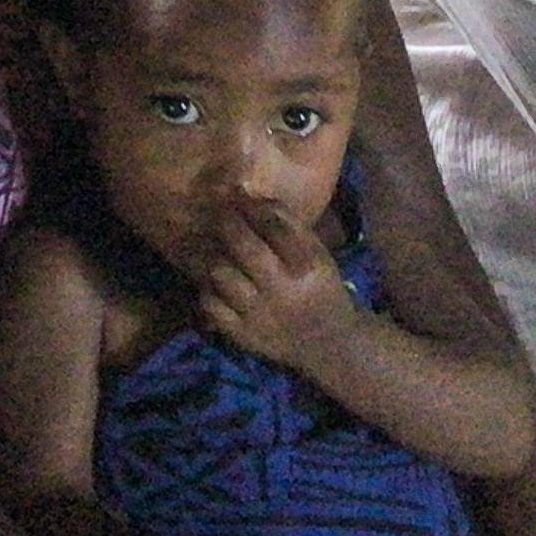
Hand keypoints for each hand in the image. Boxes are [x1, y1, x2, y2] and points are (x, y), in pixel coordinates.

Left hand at [199, 200, 363, 381]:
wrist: (328, 344)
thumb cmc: (319, 287)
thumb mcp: (317, 254)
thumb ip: (288, 224)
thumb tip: (248, 193)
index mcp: (308, 266)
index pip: (276, 227)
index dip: (252, 206)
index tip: (238, 191)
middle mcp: (283, 291)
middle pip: (244, 247)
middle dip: (227, 223)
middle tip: (220, 213)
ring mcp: (260, 315)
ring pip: (222, 274)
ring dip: (216, 255)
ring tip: (216, 247)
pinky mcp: (243, 335)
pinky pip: (211, 305)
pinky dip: (208, 288)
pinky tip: (216, 281)